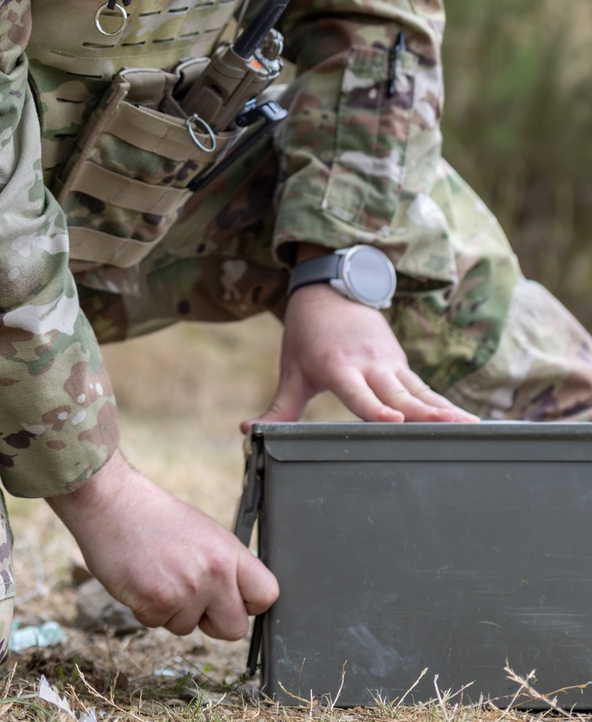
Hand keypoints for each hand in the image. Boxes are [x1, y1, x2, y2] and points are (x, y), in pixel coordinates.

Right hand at [48, 451, 277, 639]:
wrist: (110, 502)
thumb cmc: (151, 515)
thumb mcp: (201, 531)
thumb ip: (222, 564)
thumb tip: (235, 598)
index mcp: (228, 550)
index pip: (267, 594)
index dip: (249, 604)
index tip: (234, 601)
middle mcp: (214, 572)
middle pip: (234, 629)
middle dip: (212, 621)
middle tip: (190, 595)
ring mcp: (186, 589)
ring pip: (189, 628)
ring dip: (172, 610)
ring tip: (157, 574)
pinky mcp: (157, 602)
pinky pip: (158, 624)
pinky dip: (146, 609)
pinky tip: (139, 578)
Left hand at [245, 282, 476, 426]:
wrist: (328, 288)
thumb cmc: (306, 334)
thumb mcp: (290, 369)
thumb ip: (278, 408)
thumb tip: (247, 433)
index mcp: (338, 367)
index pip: (359, 394)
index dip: (376, 409)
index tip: (394, 421)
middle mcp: (369, 364)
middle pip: (398, 394)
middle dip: (424, 414)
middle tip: (450, 429)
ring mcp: (390, 362)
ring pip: (420, 391)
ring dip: (445, 410)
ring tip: (473, 428)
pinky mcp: (401, 364)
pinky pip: (426, 388)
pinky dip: (445, 405)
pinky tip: (469, 423)